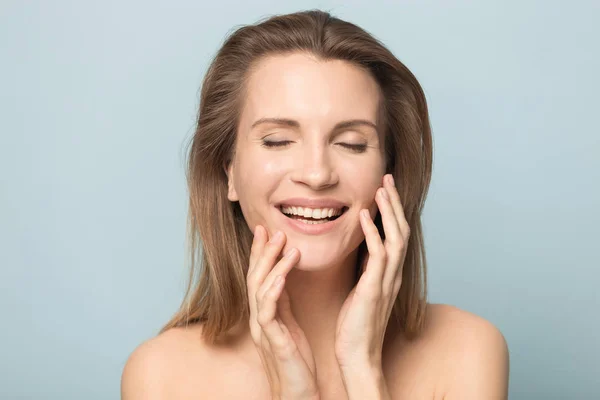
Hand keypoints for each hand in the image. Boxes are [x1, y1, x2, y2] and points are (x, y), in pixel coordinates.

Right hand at [247, 225, 319, 399]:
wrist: (297, 392)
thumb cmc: (295, 360)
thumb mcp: (289, 324)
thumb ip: (284, 301)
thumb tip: (284, 275)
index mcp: (264, 313)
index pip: (260, 276)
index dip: (260, 253)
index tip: (265, 230)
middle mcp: (258, 318)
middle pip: (255, 277)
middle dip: (261, 251)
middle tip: (270, 229)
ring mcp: (263, 329)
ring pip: (259, 289)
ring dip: (271, 264)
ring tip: (284, 244)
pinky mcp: (273, 340)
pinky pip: (268, 311)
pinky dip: (274, 290)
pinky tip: (282, 275)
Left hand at [334, 174, 409, 368]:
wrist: (358, 354)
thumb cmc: (357, 324)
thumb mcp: (364, 290)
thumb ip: (367, 269)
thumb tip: (364, 249)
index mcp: (390, 274)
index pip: (396, 235)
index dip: (392, 211)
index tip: (385, 189)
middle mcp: (393, 274)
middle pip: (400, 230)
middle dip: (394, 203)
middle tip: (387, 178)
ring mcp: (387, 282)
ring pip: (395, 238)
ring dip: (389, 212)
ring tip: (381, 188)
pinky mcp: (374, 290)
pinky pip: (377, 256)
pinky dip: (373, 234)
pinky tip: (364, 216)